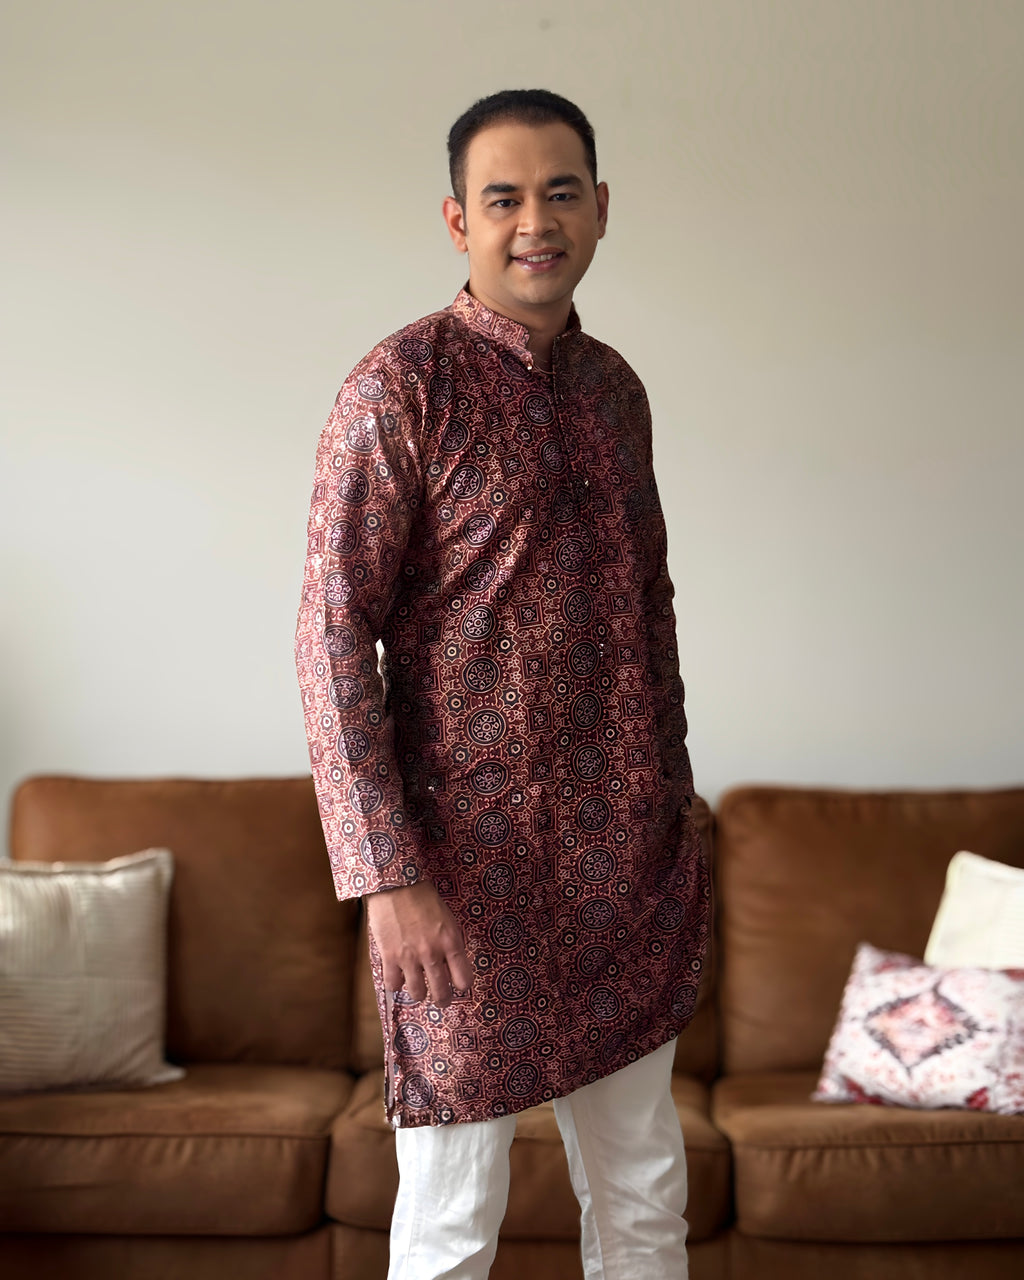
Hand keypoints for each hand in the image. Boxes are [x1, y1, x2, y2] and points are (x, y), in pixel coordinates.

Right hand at [365, 880, 472, 1007]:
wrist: (397, 884)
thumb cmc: (424, 898)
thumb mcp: (447, 919)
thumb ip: (449, 943)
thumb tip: (451, 964)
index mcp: (451, 942)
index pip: (463, 979)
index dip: (461, 985)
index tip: (458, 985)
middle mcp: (432, 954)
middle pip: (441, 992)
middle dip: (443, 999)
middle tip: (441, 999)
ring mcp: (410, 957)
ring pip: (418, 993)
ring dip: (419, 993)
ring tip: (418, 989)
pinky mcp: (389, 956)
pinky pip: (393, 985)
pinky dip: (396, 984)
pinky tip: (398, 977)